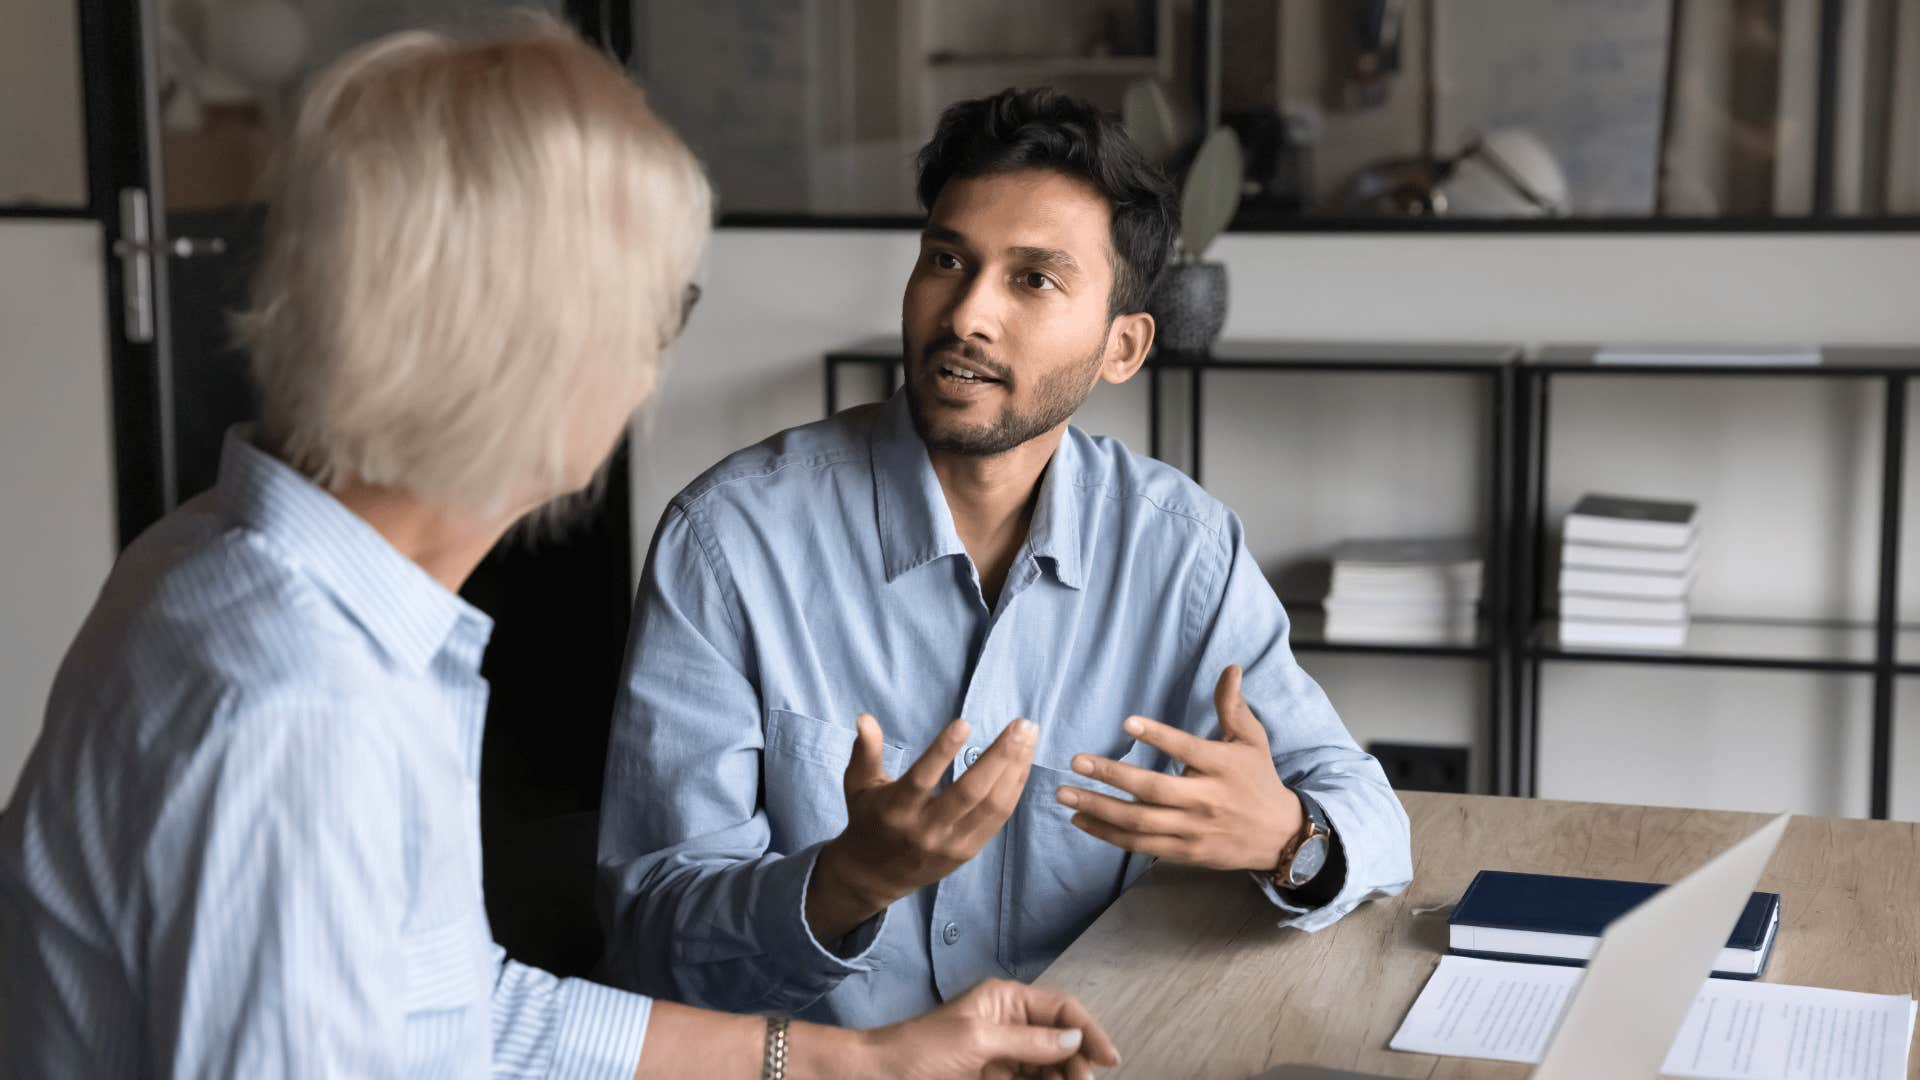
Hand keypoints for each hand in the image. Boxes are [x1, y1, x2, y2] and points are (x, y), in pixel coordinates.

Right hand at [808, 714, 1036, 941]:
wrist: (875, 875)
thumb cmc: (869, 819)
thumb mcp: (858, 785)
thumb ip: (866, 751)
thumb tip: (864, 717)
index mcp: (896, 809)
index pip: (922, 779)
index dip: (942, 751)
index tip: (964, 723)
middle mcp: (925, 829)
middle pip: (970, 792)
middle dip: (1000, 756)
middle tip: (1021, 725)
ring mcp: (950, 843)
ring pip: (991, 805)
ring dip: (1015, 768)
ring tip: (1028, 735)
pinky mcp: (968, 851)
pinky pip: (998, 818)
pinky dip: (1014, 787)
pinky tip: (1023, 761)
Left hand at [860, 979, 1121, 1079]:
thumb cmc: (920, 1051)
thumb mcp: (977, 1041)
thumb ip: (1029, 1040)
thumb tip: (1075, 1038)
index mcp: (1005, 1002)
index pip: (1061, 1010)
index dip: (1088, 1031)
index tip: (1110, 1059)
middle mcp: (1008, 1026)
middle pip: (1060, 1043)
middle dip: (1076, 1063)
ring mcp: (1002, 1058)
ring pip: (1047, 1069)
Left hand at [1055, 664, 1303, 872]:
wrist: (1280, 835)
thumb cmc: (1258, 779)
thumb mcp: (1251, 739)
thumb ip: (1232, 706)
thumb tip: (1230, 668)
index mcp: (1222, 767)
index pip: (1187, 749)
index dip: (1158, 736)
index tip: (1126, 723)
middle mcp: (1206, 799)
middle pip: (1153, 789)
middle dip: (1111, 775)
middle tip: (1076, 761)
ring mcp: (1193, 829)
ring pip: (1140, 821)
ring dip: (1099, 808)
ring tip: (1066, 795)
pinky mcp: (1185, 851)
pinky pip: (1140, 845)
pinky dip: (1109, 834)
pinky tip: (1082, 821)